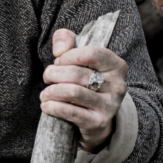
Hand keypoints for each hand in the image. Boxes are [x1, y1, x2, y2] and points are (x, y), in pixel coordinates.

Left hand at [41, 28, 127, 151]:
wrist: (97, 119)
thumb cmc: (85, 82)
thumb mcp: (79, 57)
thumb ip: (67, 40)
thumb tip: (59, 49)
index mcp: (117, 65)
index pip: (90, 54)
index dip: (68, 56)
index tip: (58, 61)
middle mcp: (118, 85)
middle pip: (77, 74)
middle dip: (55, 73)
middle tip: (47, 77)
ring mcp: (110, 105)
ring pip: (73, 92)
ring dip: (52, 91)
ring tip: (45, 93)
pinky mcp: (98, 122)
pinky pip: (71, 112)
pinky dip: (53, 107)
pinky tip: (46, 105)